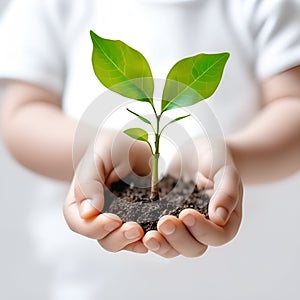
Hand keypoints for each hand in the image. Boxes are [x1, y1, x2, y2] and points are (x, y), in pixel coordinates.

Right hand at [63, 129, 151, 253]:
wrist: (130, 144)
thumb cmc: (109, 147)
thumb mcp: (97, 157)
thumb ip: (88, 183)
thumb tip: (88, 213)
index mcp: (79, 202)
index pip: (80, 224)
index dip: (95, 228)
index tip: (113, 220)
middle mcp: (97, 215)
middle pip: (102, 238)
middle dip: (118, 238)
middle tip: (135, 230)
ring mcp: (117, 218)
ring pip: (122, 241)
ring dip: (133, 242)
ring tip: (147, 235)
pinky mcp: (137, 217)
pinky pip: (140, 234)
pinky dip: (147, 238)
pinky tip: (156, 235)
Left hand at [142, 137, 242, 257]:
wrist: (199, 152)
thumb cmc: (218, 160)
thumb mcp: (225, 171)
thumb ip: (226, 192)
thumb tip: (219, 218)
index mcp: (225, 221)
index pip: (216, 236)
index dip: (202, 230)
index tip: (186, 214)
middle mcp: (204, 229)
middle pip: (193, 248)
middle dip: (177, 238)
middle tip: (164, 222)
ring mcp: (184, 227)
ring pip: (173, 247)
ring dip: (161, 244)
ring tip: (148, 236)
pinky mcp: (166, 219)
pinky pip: (158, 235)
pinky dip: (148, 236)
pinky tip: (136, 229)